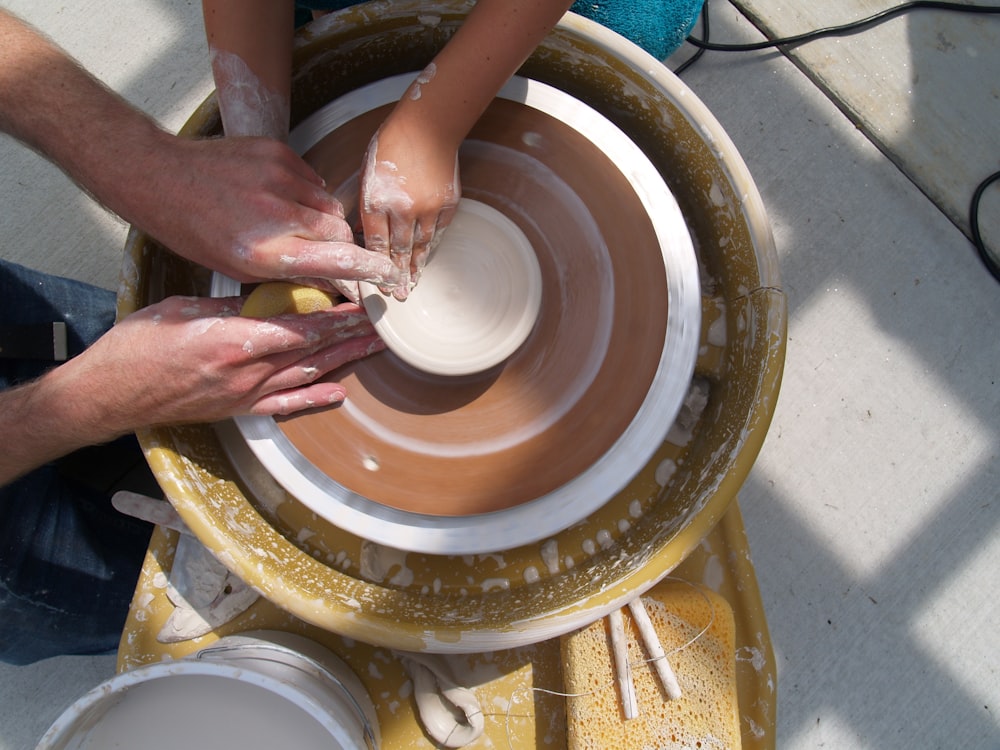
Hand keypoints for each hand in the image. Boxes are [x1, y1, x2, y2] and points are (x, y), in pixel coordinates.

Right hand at [59, 294, 382, 434]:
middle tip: (384, 326)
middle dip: (352, 336)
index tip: (364, 305)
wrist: (110, 394)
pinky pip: (285, 406)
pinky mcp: (238, 410)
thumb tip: (267, 295)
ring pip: (307, 375)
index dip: (338, 317)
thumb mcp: (182, 309)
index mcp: (234, 341)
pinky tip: (340, 393)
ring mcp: (245, 395)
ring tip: (374, 349)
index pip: (302, 327)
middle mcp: (247, 372)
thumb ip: (229, 306)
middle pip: (313, 351)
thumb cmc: (137, 347)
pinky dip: (315, 399)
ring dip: (344, 361)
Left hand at [140, 136, 403, 300]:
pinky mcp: (278, 153)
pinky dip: (307, 195)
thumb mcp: (239, 268)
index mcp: (265, 251)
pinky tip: (281, 200)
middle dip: (342, 246)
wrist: (162, 177)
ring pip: (329, 206)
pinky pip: (313, 181)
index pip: (338, 260)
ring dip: (323, 220)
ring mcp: (279, 178)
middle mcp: (277, 213)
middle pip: (340, 232)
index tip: (388, 276)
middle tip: (327, 254)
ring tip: (294, 225)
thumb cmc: (195, 230)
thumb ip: (289, 272)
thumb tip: (331, 280)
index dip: (370, 270)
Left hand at [359, 108, 460, 299]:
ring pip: (420, 246)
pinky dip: (431, 248)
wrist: (428, 126)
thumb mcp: (367, 173)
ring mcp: (427, 208)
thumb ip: (368, 205)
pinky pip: (438, 233)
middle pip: (399, 251)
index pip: (376, 243)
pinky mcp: (447, 204)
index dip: (376, 267)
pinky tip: (426, 259)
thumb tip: (365, 234)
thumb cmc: (391, 145)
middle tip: (398, 296)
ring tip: (413, 285)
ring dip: (416, 267)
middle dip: (398, 277)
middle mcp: (402, 208)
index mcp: (377, 199)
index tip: (376, 284)